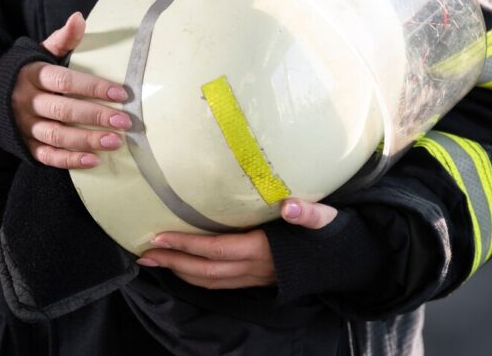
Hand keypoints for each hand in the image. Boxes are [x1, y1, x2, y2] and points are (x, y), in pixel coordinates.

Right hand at [12, 12, 130, 168]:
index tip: (120, 93)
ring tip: (114, 141)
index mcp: (32, 75)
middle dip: (95, 116)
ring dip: (87, 140)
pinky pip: (46, 155)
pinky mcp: (23, 145)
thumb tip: (80, 17)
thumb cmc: (25, 72)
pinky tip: (93, 160)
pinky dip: (69, 160)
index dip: (93, 87)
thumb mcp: (39, 53)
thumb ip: (62, 39)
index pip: (65, 81)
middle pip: (63, 110)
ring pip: (57, 135)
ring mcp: (24, 125)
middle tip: (124, 121)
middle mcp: (27, 101)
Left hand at [136, 199, 338, 288]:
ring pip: (210, 281)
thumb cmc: (333, 236)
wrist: (347, 262)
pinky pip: (220, 283)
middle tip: (144, 254)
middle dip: (173, 263)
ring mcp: (255, 277)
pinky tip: (184, 268)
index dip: (185, 245)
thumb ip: (309, 215)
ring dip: (180, 273)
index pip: (216, 250)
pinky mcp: (256, 279)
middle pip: (205, 271)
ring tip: (155, 262)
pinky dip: (198, 277)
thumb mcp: (326, 220)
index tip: (158, 237)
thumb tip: (291, 207)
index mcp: (264, 250)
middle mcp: (255, 268)